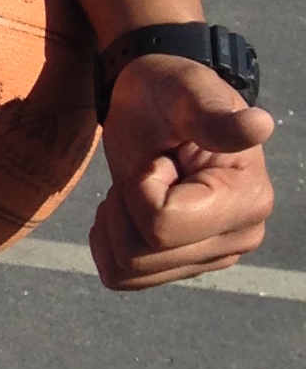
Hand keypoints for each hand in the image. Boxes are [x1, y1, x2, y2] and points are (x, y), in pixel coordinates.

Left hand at [88, 54, 276, 289]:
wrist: (156, 104)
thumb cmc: (168, 92)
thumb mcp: (183, 92)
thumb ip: (212, 116)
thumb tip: (259, 125)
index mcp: (247, 200)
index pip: (161, 225)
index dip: (140, 188)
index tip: (161, 160)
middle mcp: (240, 237)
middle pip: (141, 254)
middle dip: (125, 206)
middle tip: (149, 170)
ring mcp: (213, 256)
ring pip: (128, 270)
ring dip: (117, 223)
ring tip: (143, 186)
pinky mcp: (184, 265)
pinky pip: (122, 277)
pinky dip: (110, 241)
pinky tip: (130, 207)